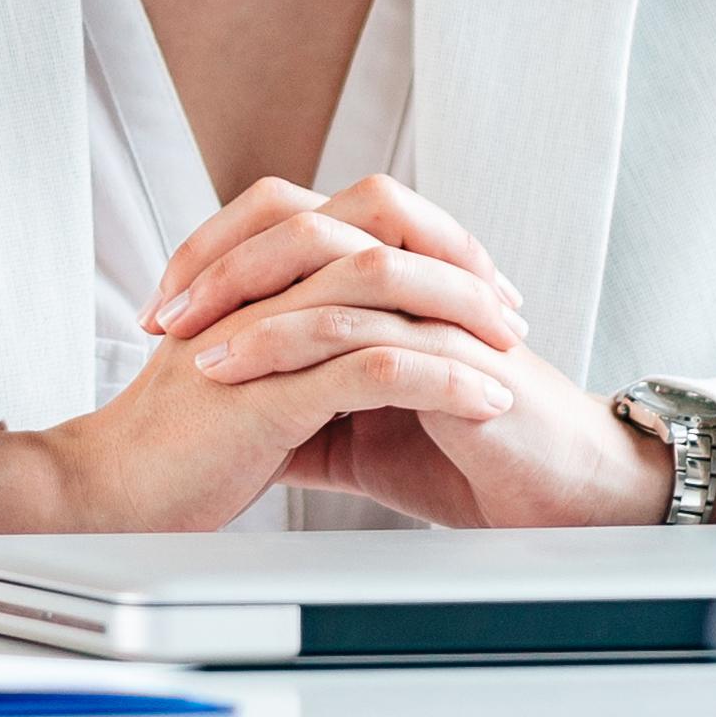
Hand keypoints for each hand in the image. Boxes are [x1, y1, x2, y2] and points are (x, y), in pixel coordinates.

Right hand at [0, 191, 527, 535]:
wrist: (104, 498)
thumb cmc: (168, 451)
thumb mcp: (239, 377)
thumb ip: (286, 347)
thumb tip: (348, 350)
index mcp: (252, 278)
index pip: (351, 217)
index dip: (421, 240)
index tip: (474, 281)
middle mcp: (257, 287)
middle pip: (374, 225)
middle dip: (454, 257)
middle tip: (505, 302)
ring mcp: (262, 332)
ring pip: (381, 284)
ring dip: (460, 312)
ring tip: (510, 347)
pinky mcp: (269, 391)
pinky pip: (374, 367)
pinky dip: (441, 378)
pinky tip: (482, 399)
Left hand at [154, 174, 675, 532]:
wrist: (552, 499)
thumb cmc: (465, 459)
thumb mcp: (357, 434)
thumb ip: (299, 409)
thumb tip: (223, 419)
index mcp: (385, 280)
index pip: (288, 226)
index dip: (218, 253)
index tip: (164, 305)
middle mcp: (409, 274)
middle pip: (300, 216)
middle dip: (219, 255)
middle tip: (163, 308)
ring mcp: (435, 304)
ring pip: (331, 258)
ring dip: (247, 293)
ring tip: (187, 341)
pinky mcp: (454, 349)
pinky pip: (363, 325)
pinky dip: (291, 342)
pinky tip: (242, 369)